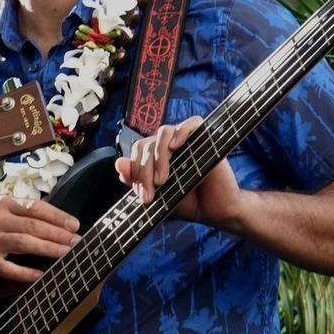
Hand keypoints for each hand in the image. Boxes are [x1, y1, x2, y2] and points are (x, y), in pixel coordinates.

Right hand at [0, 194, 79, 284]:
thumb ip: (20, 215)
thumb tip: (55, 224)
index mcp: (3, 204)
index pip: (36, 207)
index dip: (58, 216)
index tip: (75, 225)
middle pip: (34, 225)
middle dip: (59, 234)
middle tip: (78, 242)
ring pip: (25, 243)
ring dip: (49, 249)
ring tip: (66, 254)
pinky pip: (9, 267)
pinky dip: (26, 272)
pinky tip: (41, 275)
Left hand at [116, 115, 246, 230]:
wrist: (214, 211)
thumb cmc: (188, 202)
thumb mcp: (157, 194)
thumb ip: (137, 180)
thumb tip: (119, 163)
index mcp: (158, 154)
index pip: (138, 151)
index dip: (135, 172)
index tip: (143, 196)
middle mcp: (171, 145)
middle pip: (147, 144)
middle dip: (144, 171)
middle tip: (149, 195)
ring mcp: (188, 140)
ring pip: (163, 132)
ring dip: (158, 157)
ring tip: (162, 180)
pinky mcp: (206, 138)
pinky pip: (192, 123)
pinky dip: (181, 131)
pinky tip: (175, 147)